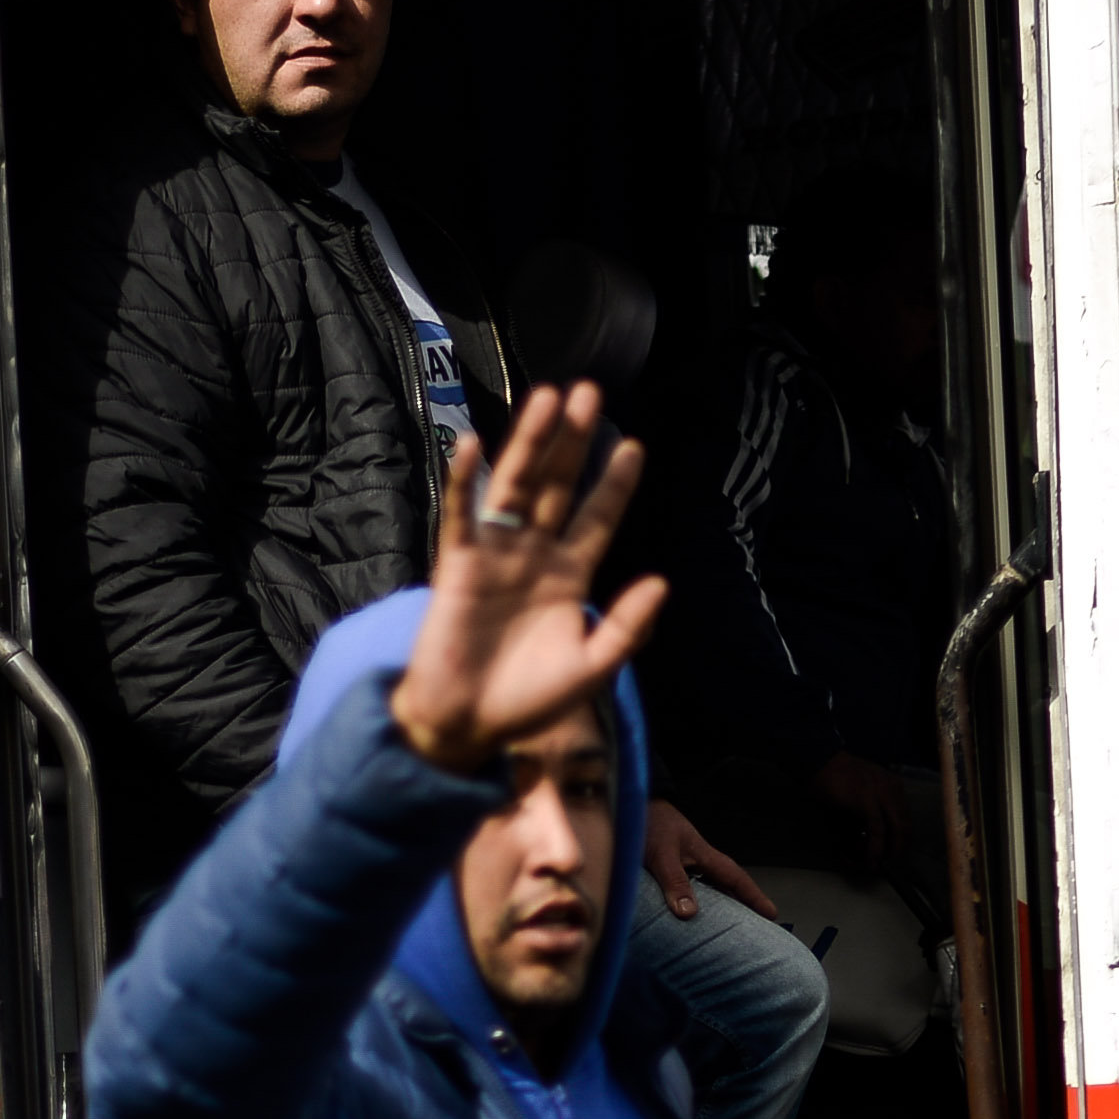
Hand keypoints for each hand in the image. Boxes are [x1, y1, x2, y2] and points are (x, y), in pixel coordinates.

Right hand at [392, 386, 665, 775]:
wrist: (468, 725)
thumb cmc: (528, 700)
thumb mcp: (591, 666)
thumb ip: (626, 626)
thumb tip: (662, 582)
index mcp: (569, 574)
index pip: (596, 517)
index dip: (614, 483)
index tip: (634, 446)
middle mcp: (533, 554)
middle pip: (557, 485)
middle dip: (574, 441)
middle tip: (590, 393)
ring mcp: (495, 554)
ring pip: (515, 486)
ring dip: (530, 442)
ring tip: (549, 398)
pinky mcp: (457, 564)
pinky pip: (461, 515)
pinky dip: (464, 480)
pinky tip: (474, 444)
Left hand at [647, 803, 778, 921]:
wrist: (629, 803)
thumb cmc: (648, 823)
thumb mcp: (662, 853)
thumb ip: (675, 880)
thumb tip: (689, 913)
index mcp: (705, 856)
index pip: (736, 879)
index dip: (754, 897)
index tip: (772, 914)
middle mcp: (698, 861)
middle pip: (728, 886)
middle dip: (743, 905)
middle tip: (756, 929)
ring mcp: (685, 863)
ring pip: (709, 889)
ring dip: (719, 905)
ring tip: (726, 929)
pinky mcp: (669, 866)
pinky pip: (689, 889)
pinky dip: (695, 902)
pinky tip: (689, 915)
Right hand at [811, 749, 912, 870]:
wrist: (818, 761)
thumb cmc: (833, 776)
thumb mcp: (859, 791)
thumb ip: (868, 810)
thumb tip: (866, 836)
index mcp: (892, 784)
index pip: (905, 815)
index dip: (902, 837)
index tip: (895, 851)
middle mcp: (892, 787)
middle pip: (906, 824)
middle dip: (900, 847)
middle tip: (890, 863)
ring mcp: (881, 792)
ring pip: (897, 829)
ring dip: (890, 851)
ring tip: (879, 865)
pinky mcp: (868, 801)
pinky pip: (877, 830)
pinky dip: (875, 848)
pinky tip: (870, 859)